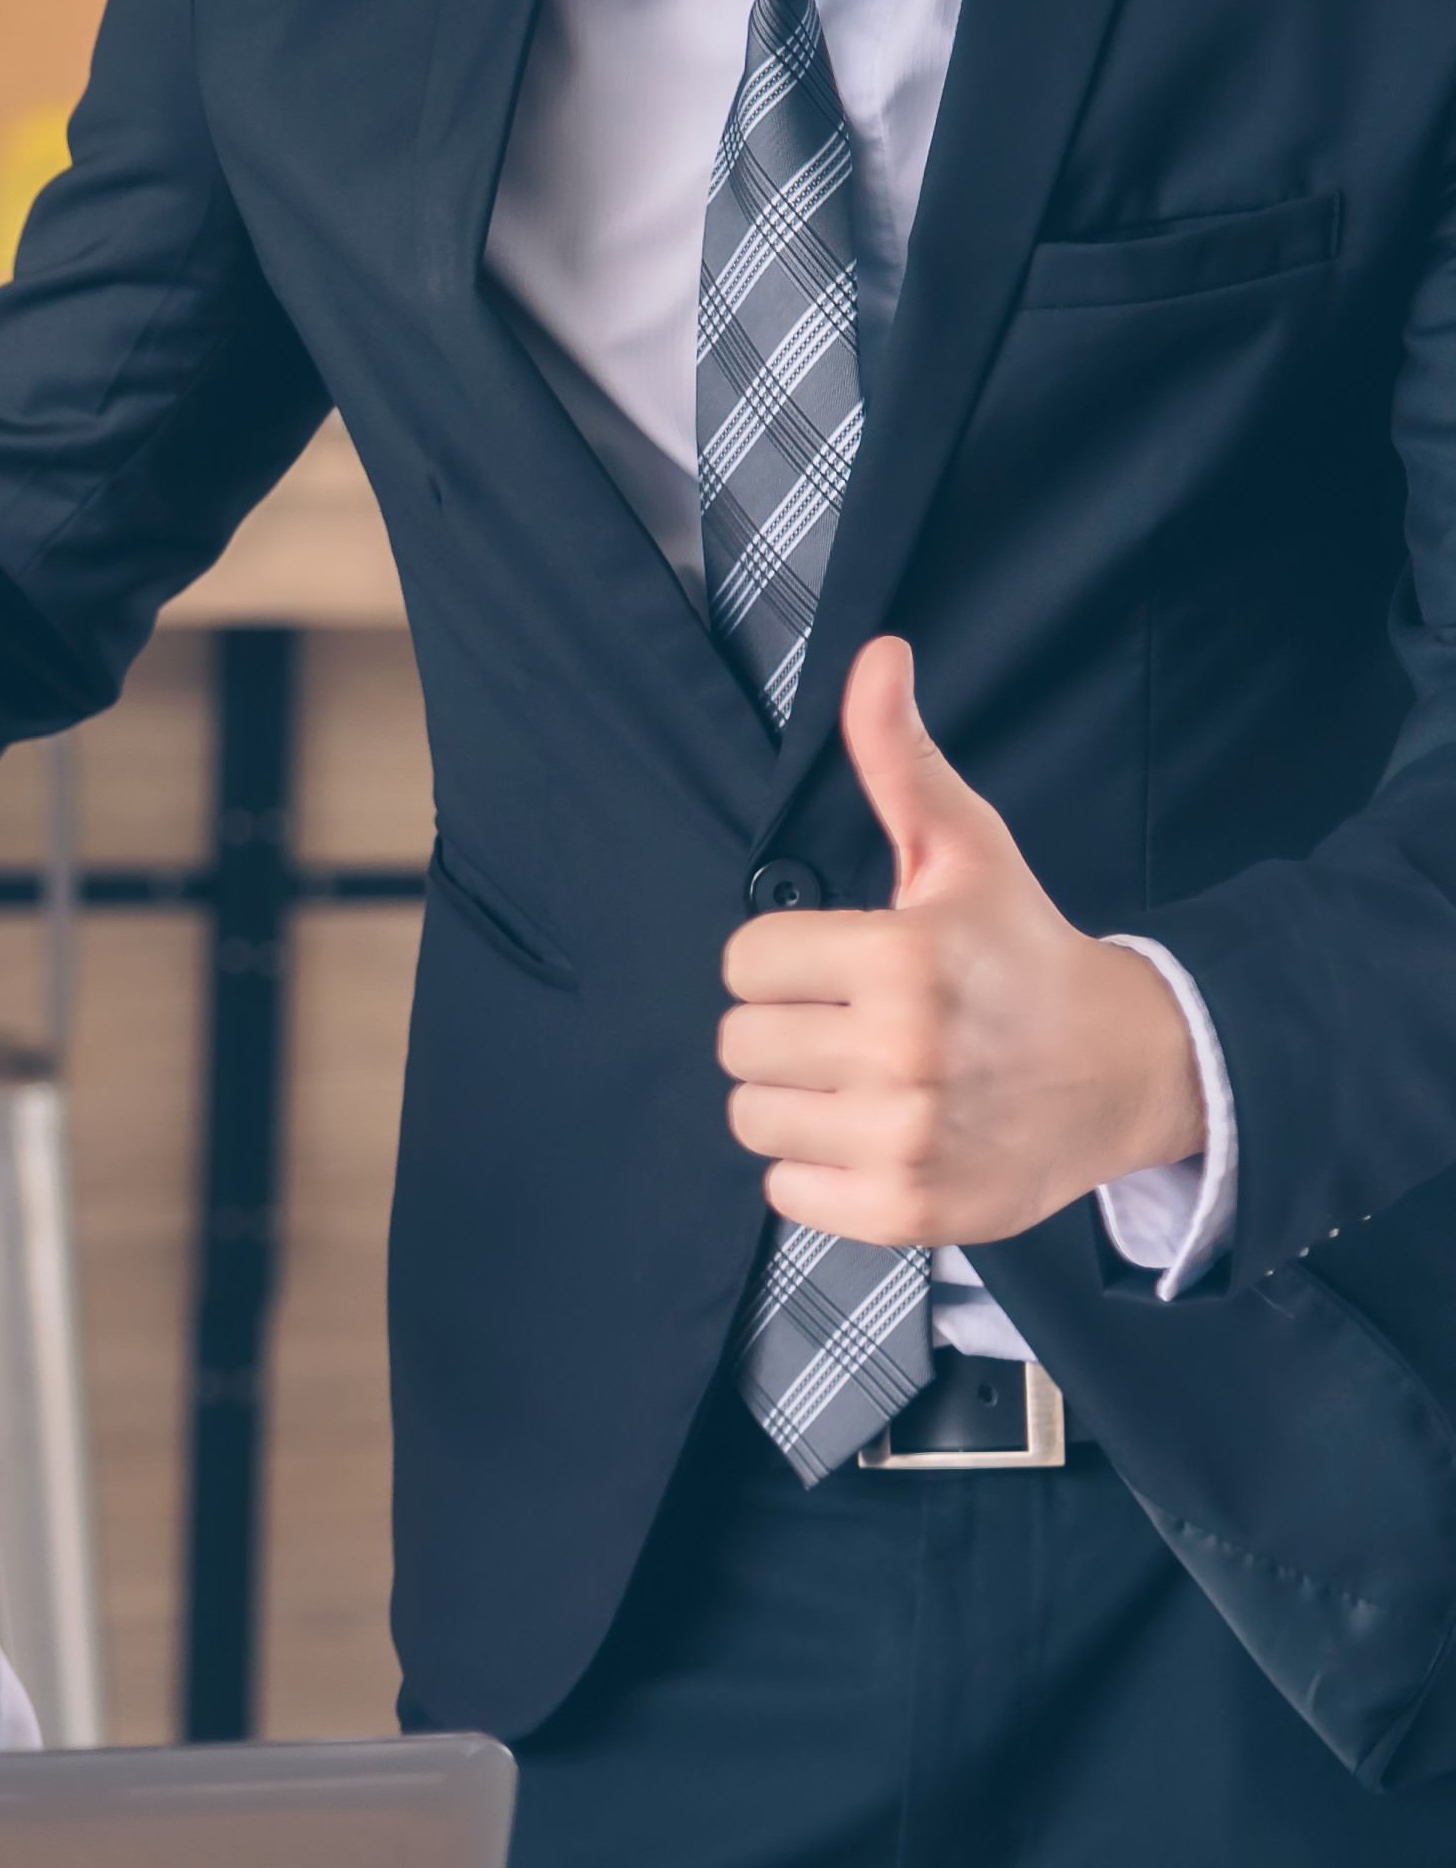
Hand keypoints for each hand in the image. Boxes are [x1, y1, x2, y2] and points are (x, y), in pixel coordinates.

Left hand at [718, 638, 1205, 1248]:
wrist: (1127, 1071)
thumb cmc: (1022, 953)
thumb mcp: (965, 851)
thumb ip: (900, 761)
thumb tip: (875, 657)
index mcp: (903, 958)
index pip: (742, 964)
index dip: (783, 963)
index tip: (842, 967)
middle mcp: (903, 1051)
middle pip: (739, 1042)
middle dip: (787, 1030)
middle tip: (857, 1026)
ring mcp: (906, 1137)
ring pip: (752, 1117)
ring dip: (796, 1102)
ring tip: (865, 1081)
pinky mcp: (908, 1210)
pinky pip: (784, 1193)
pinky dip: (816, 1172)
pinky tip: (874, 1136)